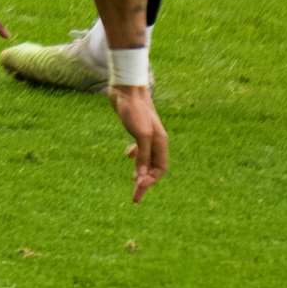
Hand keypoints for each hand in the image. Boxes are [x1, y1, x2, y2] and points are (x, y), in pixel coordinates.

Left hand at [110, 85, 168, 203]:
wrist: (126, 89)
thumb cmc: (134, 110)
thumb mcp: (140, 134)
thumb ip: (142, 155)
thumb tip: (140, 176)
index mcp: (160, 142)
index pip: (160, 169)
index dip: (150, 181)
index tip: (137, 189)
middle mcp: (156, 140)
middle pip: (153, 168)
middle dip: (145, 182)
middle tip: (135, 198)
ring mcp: (146, 135)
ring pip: (146, 160)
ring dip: (140, 171)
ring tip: (133, 181)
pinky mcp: (137, 130)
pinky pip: (140, 149)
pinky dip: (135, 156)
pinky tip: (127, 155)